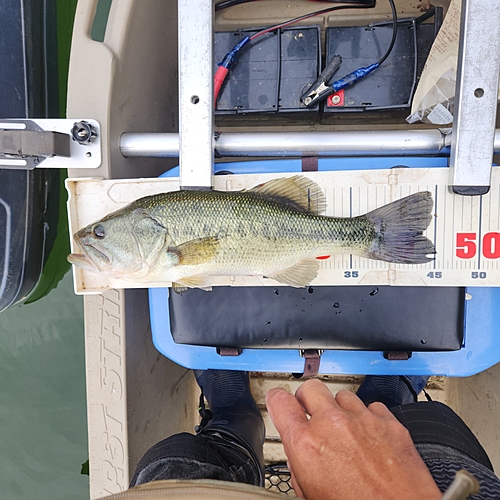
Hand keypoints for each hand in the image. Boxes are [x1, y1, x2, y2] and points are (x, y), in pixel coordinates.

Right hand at [266, 379, 441, 499]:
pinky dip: (368, 419)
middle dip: (308, 400)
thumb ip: (299, 464)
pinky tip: (369, 437)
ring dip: (340, 411)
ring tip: (346, 433)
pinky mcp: (389, 423)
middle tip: (312, 415)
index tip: (279, 402)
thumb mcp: (311, 494)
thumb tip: (298, 452)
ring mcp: (363, 420)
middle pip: (310, 388)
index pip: (279, 401)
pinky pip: (371, 407)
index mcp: (306, 443)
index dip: (276, 401)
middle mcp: (333, 425)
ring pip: (342, 396)